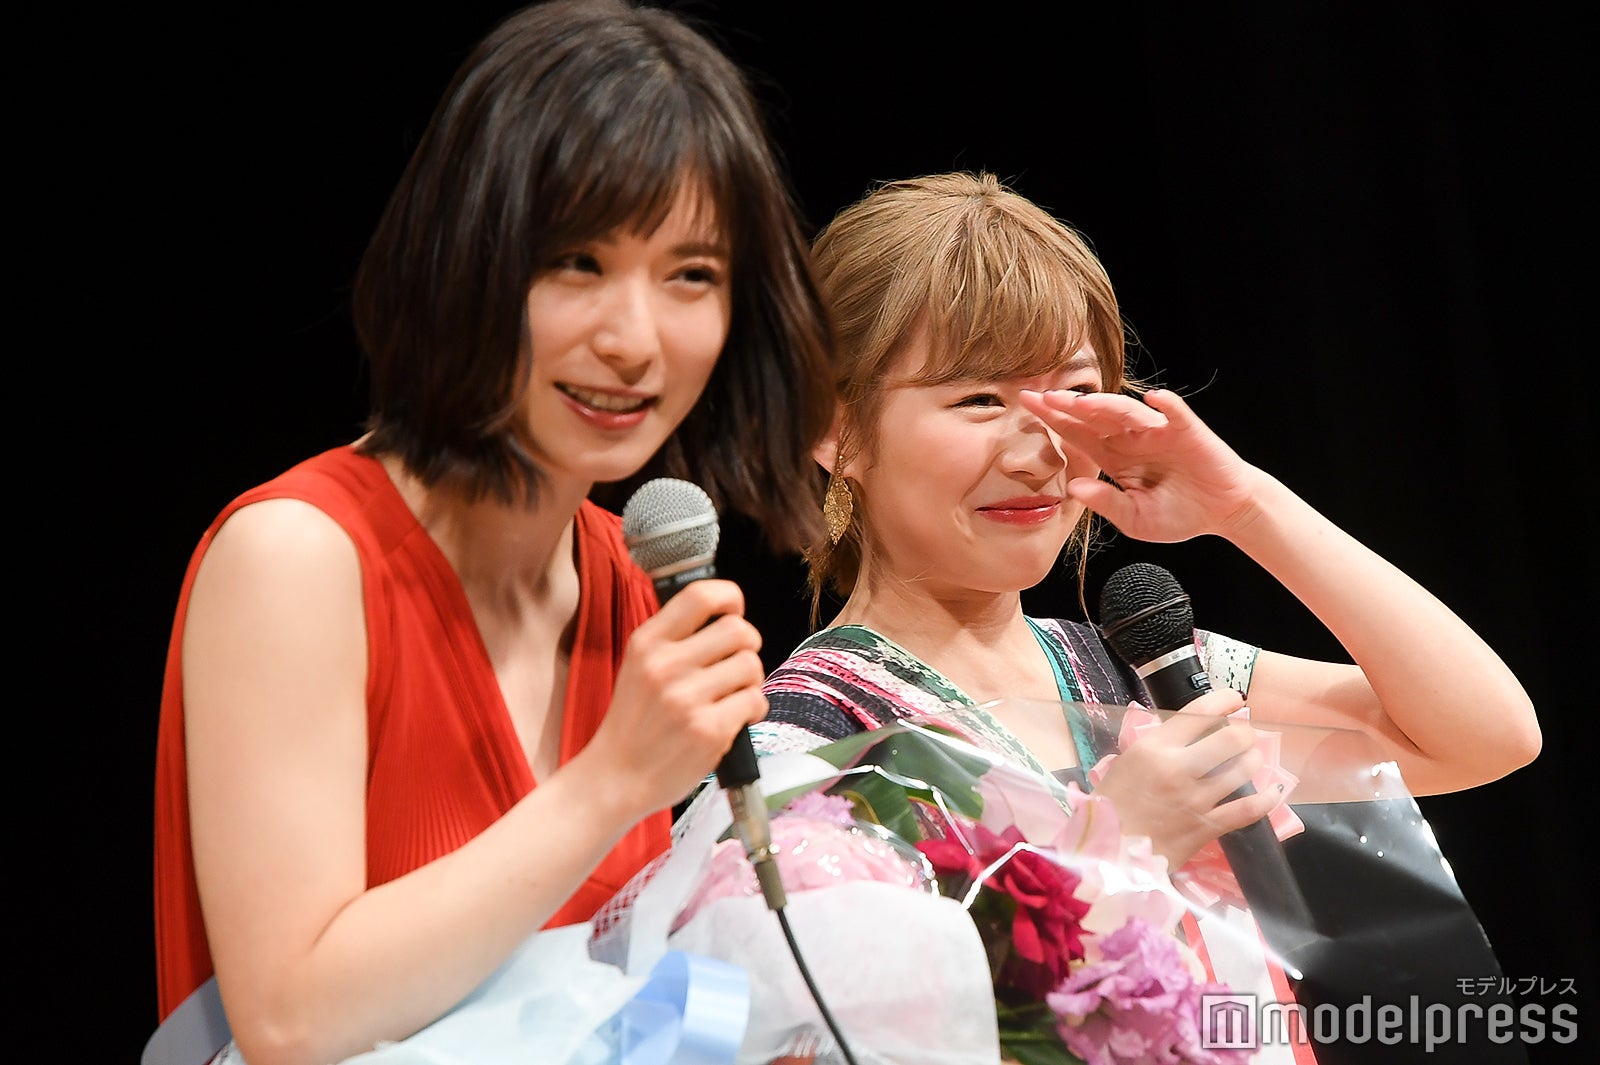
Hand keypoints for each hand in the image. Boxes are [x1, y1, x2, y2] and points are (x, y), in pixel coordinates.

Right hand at [588, 578, 767, 816]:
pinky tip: (735, 719)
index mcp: (647, 643)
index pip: (701, 595)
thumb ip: (676, 639)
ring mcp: (687, 699)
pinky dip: (754, 710)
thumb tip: (729, 617)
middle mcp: (666, 666)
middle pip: (739, 630)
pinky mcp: (709, 730)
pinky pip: (755, 701)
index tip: (734, 612)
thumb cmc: (634, 722)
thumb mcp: (638, 666)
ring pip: (752, 666)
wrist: (615, 778)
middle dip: (748, 647)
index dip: (730, 598)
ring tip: (732, 696)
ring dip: (751, 681)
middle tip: (736, 666)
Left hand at [1018, 387, 1263, 543]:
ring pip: (1126, 412)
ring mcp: (1158, 432)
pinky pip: (1175, 414)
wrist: (1223, 512)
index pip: (1077, 435)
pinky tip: (1154, 399)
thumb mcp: (1135, 518)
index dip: (1053, 421)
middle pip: (1094, 417)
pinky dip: (1166, 406)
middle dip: (1067, 407)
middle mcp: (1131, 439)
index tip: (1025, 407)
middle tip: (1039, 397)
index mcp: (1114, 457)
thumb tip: (1074, 488)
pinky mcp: (1188, 432)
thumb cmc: (1179, 514)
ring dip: (1104, 405)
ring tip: (1080, 401)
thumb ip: (1105, 503)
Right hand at [1090, 689, 1286, 867]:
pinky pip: (1249, 810)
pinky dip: (1266, 799)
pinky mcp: (1207, 827)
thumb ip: (1157, 747)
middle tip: (1243, 736)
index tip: (1234, 699)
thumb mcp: (1126, 763)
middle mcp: (1178, 769)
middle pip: (1232, 739)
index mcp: (1153, 749)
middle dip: (1245, 733)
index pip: (1198, 714)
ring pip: (1244, 770)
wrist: (1107, 852)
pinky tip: (1272, 792)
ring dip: (1253, 760)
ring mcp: (1196, 800)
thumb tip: (1187, 734)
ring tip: (1251, 759)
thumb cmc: (1111, 806)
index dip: (1223, 700)